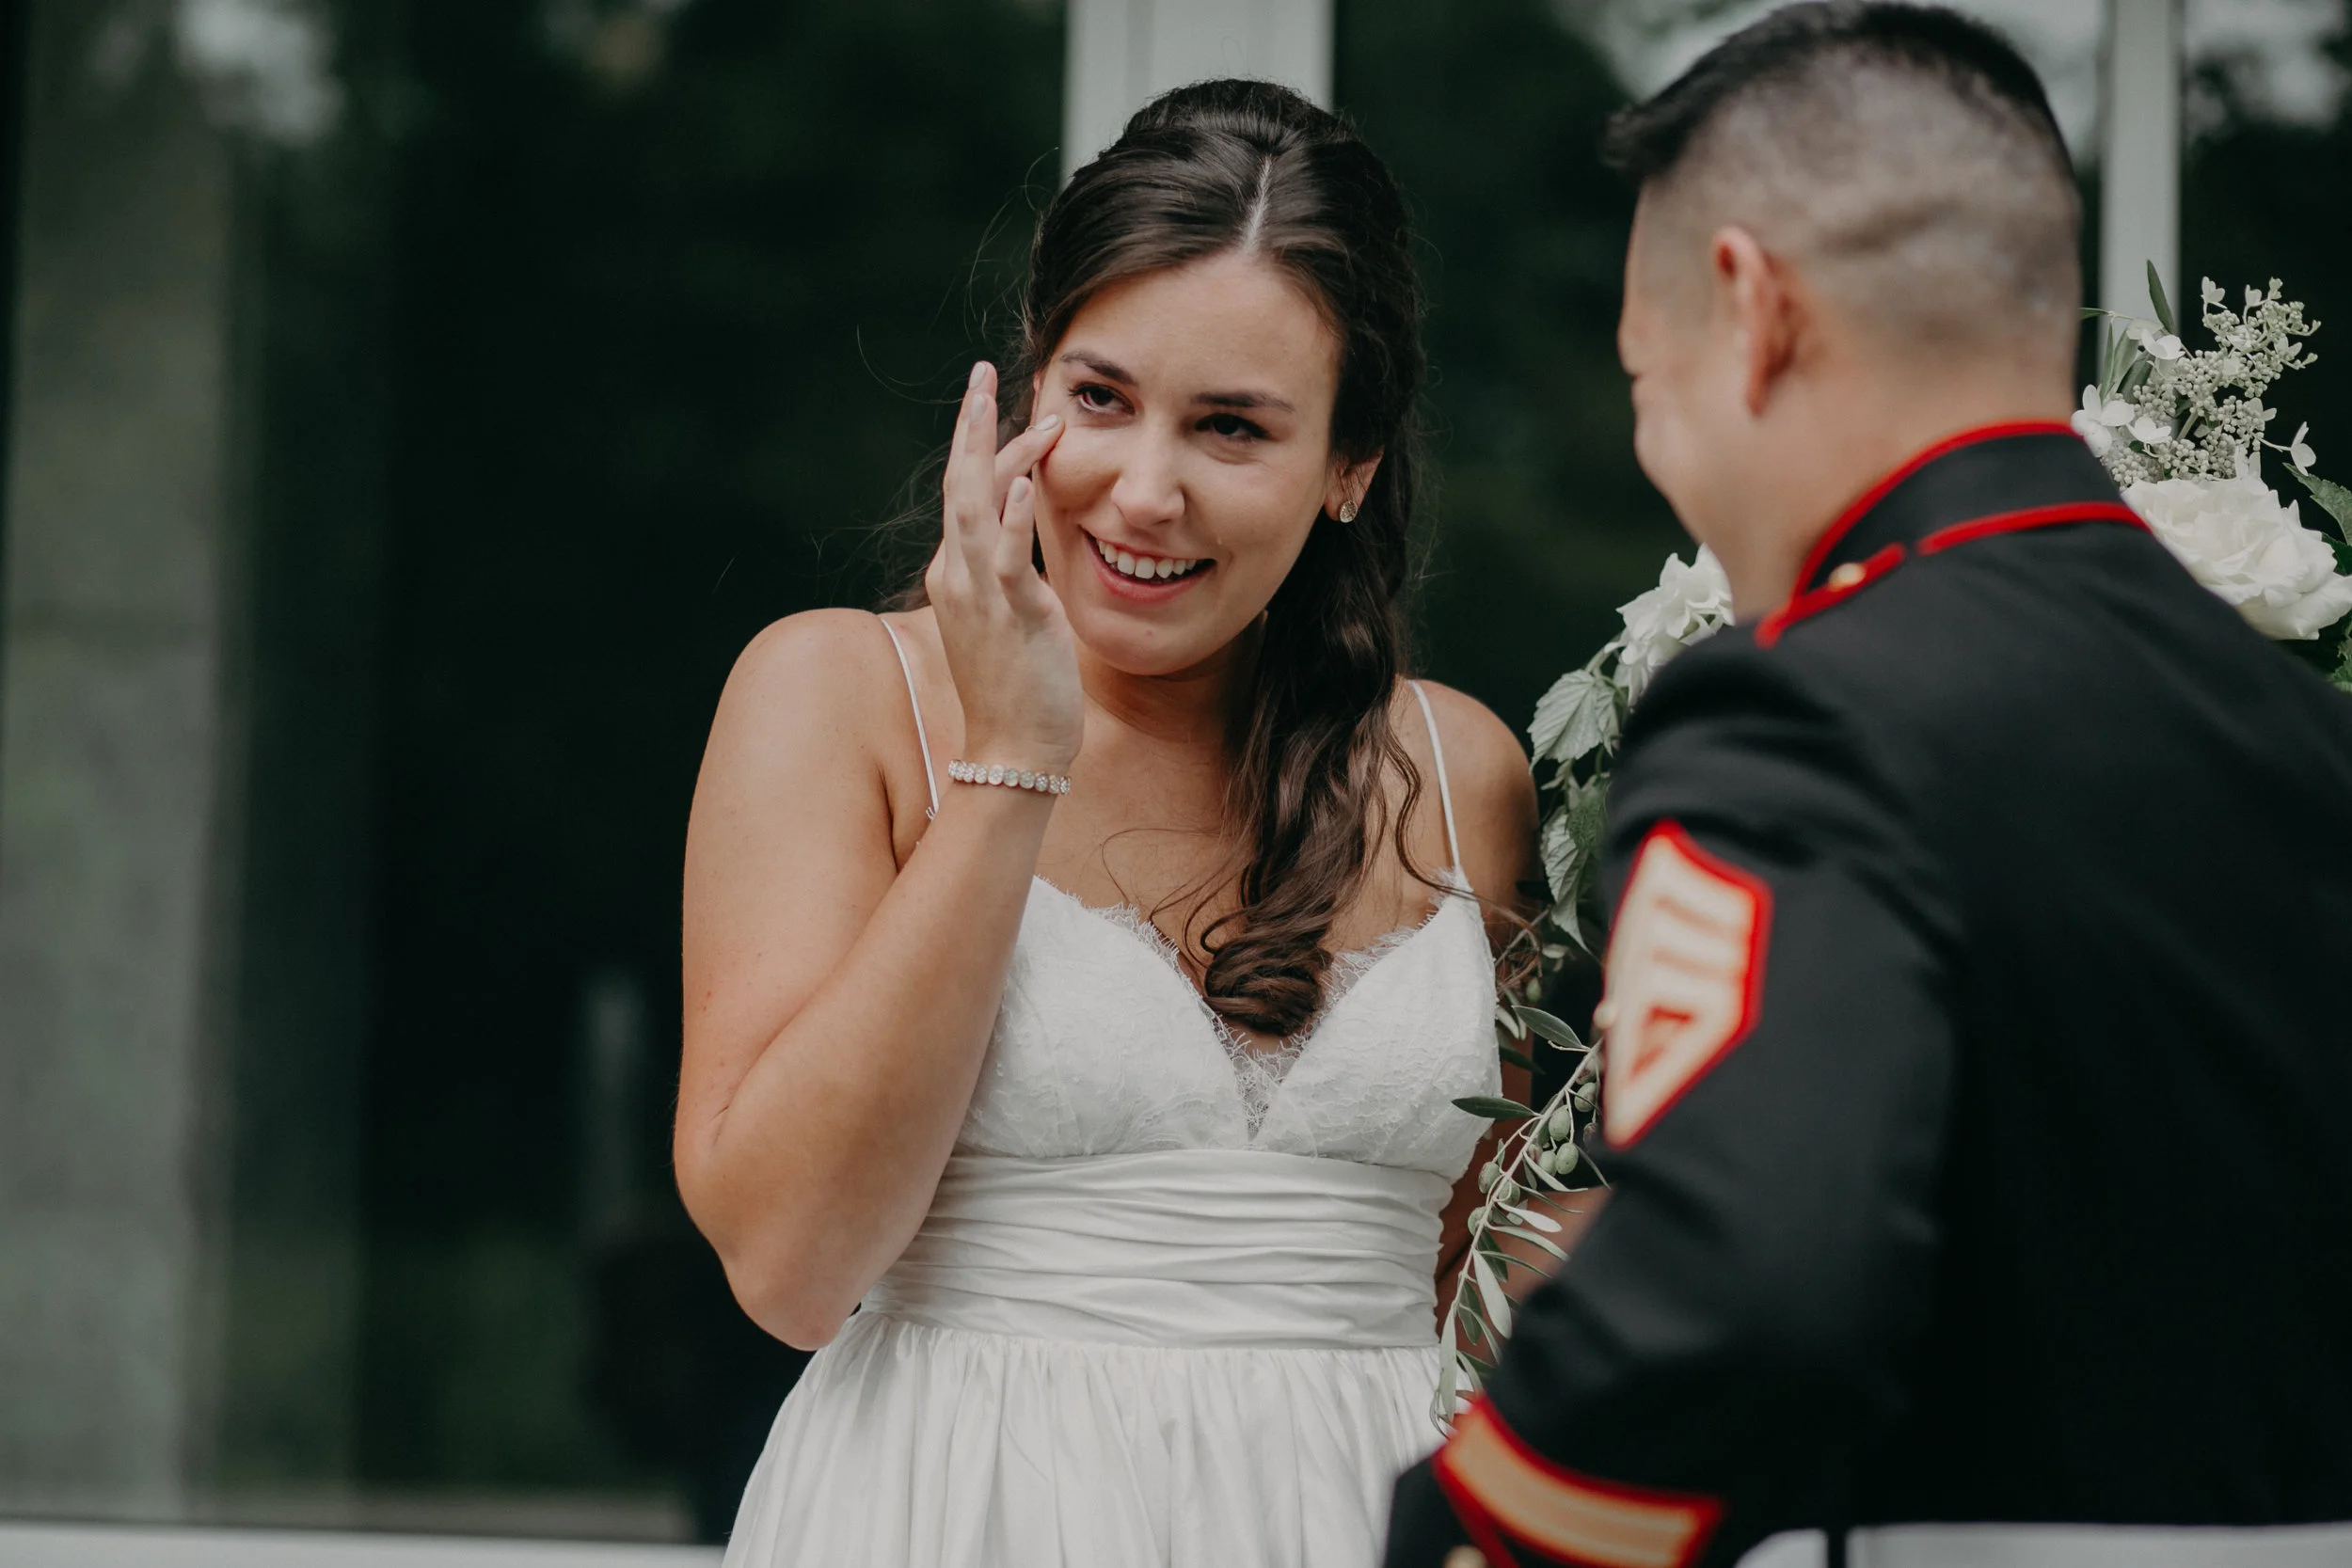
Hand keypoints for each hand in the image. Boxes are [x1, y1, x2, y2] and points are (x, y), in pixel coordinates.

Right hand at [925, 362, 1082, 773]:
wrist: (1012, 750)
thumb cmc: (1016, 691)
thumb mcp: (1007, 620)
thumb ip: (1009, 578)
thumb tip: (1024, 545)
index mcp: (956, 575)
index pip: (966, 494)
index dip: (984, 447)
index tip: (1004, 407)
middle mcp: (958, 576)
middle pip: (959, 484)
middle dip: (970, 426)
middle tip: (980, 374)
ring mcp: (980, 594)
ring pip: (975, 507)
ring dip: (990, 450)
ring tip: (998, 400)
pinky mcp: (1013, 615)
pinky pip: (1008, 558)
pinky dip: (1013, 517)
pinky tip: (1025, 480)